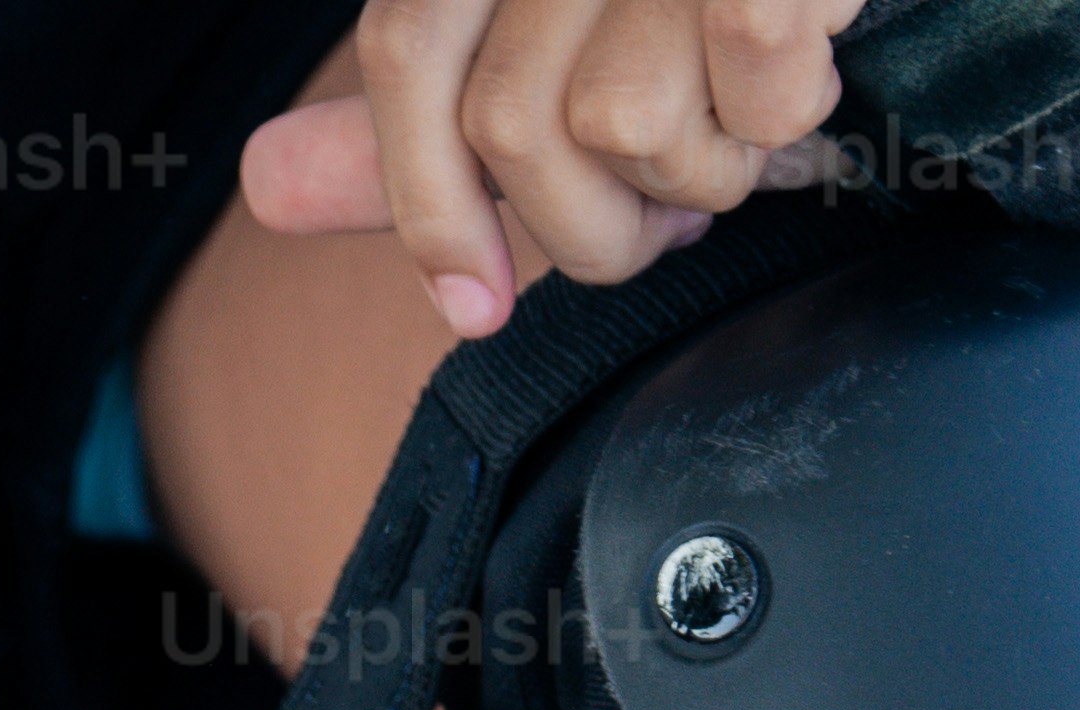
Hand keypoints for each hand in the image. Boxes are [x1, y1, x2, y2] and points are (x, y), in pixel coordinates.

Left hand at [239, 0, 860, 340]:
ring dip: (706, 166)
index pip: (408, 54)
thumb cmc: (725, 2)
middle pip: (517, 124)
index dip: (427, 198)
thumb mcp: (568, 36)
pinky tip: (812, 75)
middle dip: (596, 221)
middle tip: (675, 210)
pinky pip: (751, 91)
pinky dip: (788, 113)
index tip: (477, 308)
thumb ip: (434, 108)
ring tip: (751, 125)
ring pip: (630, 125)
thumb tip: (267, 182)